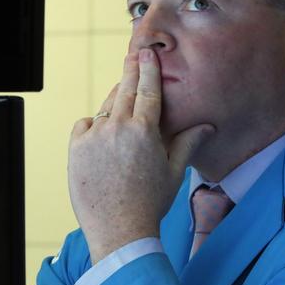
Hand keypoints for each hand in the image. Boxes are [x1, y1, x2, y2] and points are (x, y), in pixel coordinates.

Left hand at [68, 49, 214, 263]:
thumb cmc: (151, 203)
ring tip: (123, 106)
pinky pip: (85, 125)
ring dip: (115, 103)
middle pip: (126, 90)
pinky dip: (94, 126)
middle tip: (134, 54)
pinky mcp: (76, 148)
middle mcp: (118, 128)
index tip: (147, 53)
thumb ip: (187, 143)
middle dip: (131, 70)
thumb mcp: (173, 172)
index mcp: (145, 131)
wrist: (119, 230)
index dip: (148, 69)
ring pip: (106, 108)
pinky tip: (103, 136)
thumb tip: (207, 126)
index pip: (148, 91)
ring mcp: (95, 137)